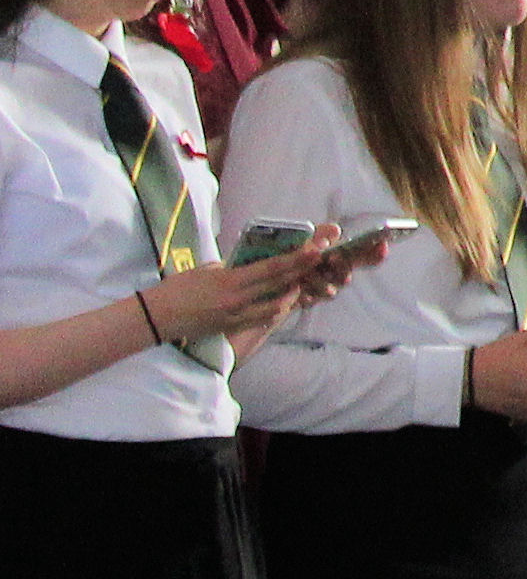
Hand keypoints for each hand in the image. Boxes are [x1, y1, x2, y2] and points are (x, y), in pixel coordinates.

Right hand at [148, 241, 330, 350]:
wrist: (156, 318)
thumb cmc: (176, 289)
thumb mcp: (205, 270)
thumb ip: (230, 269)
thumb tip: (248, 265)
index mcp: (230, 281)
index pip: (271, 269)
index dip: (296, 260)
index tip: (314, 250)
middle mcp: (237, 300)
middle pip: (278, 285)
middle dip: (301, 272)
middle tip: (318, 260)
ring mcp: (235, 317)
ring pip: (275, 306)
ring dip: (290, 295)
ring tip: (300, 283)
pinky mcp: (231, 328)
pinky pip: (260, 318)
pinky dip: (273, 309)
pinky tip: (279, 302)